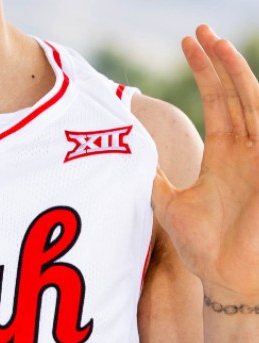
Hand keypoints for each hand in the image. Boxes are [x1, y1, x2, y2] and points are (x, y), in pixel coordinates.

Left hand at [153, 25, 258, 300]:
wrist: (225, 276)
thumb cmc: (202, 246)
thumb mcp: (169, 205)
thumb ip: (156, 180)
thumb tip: (132, 162)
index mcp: (223, 155)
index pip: (216, 101)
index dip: (203, 72)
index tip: (186, 45)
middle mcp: (244, 149)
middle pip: (233, 92)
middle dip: (216, 61)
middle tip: (197, 31)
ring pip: (252, 100)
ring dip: (234, 71)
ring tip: (214, 43)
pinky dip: (257, 101)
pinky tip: (245, 80)